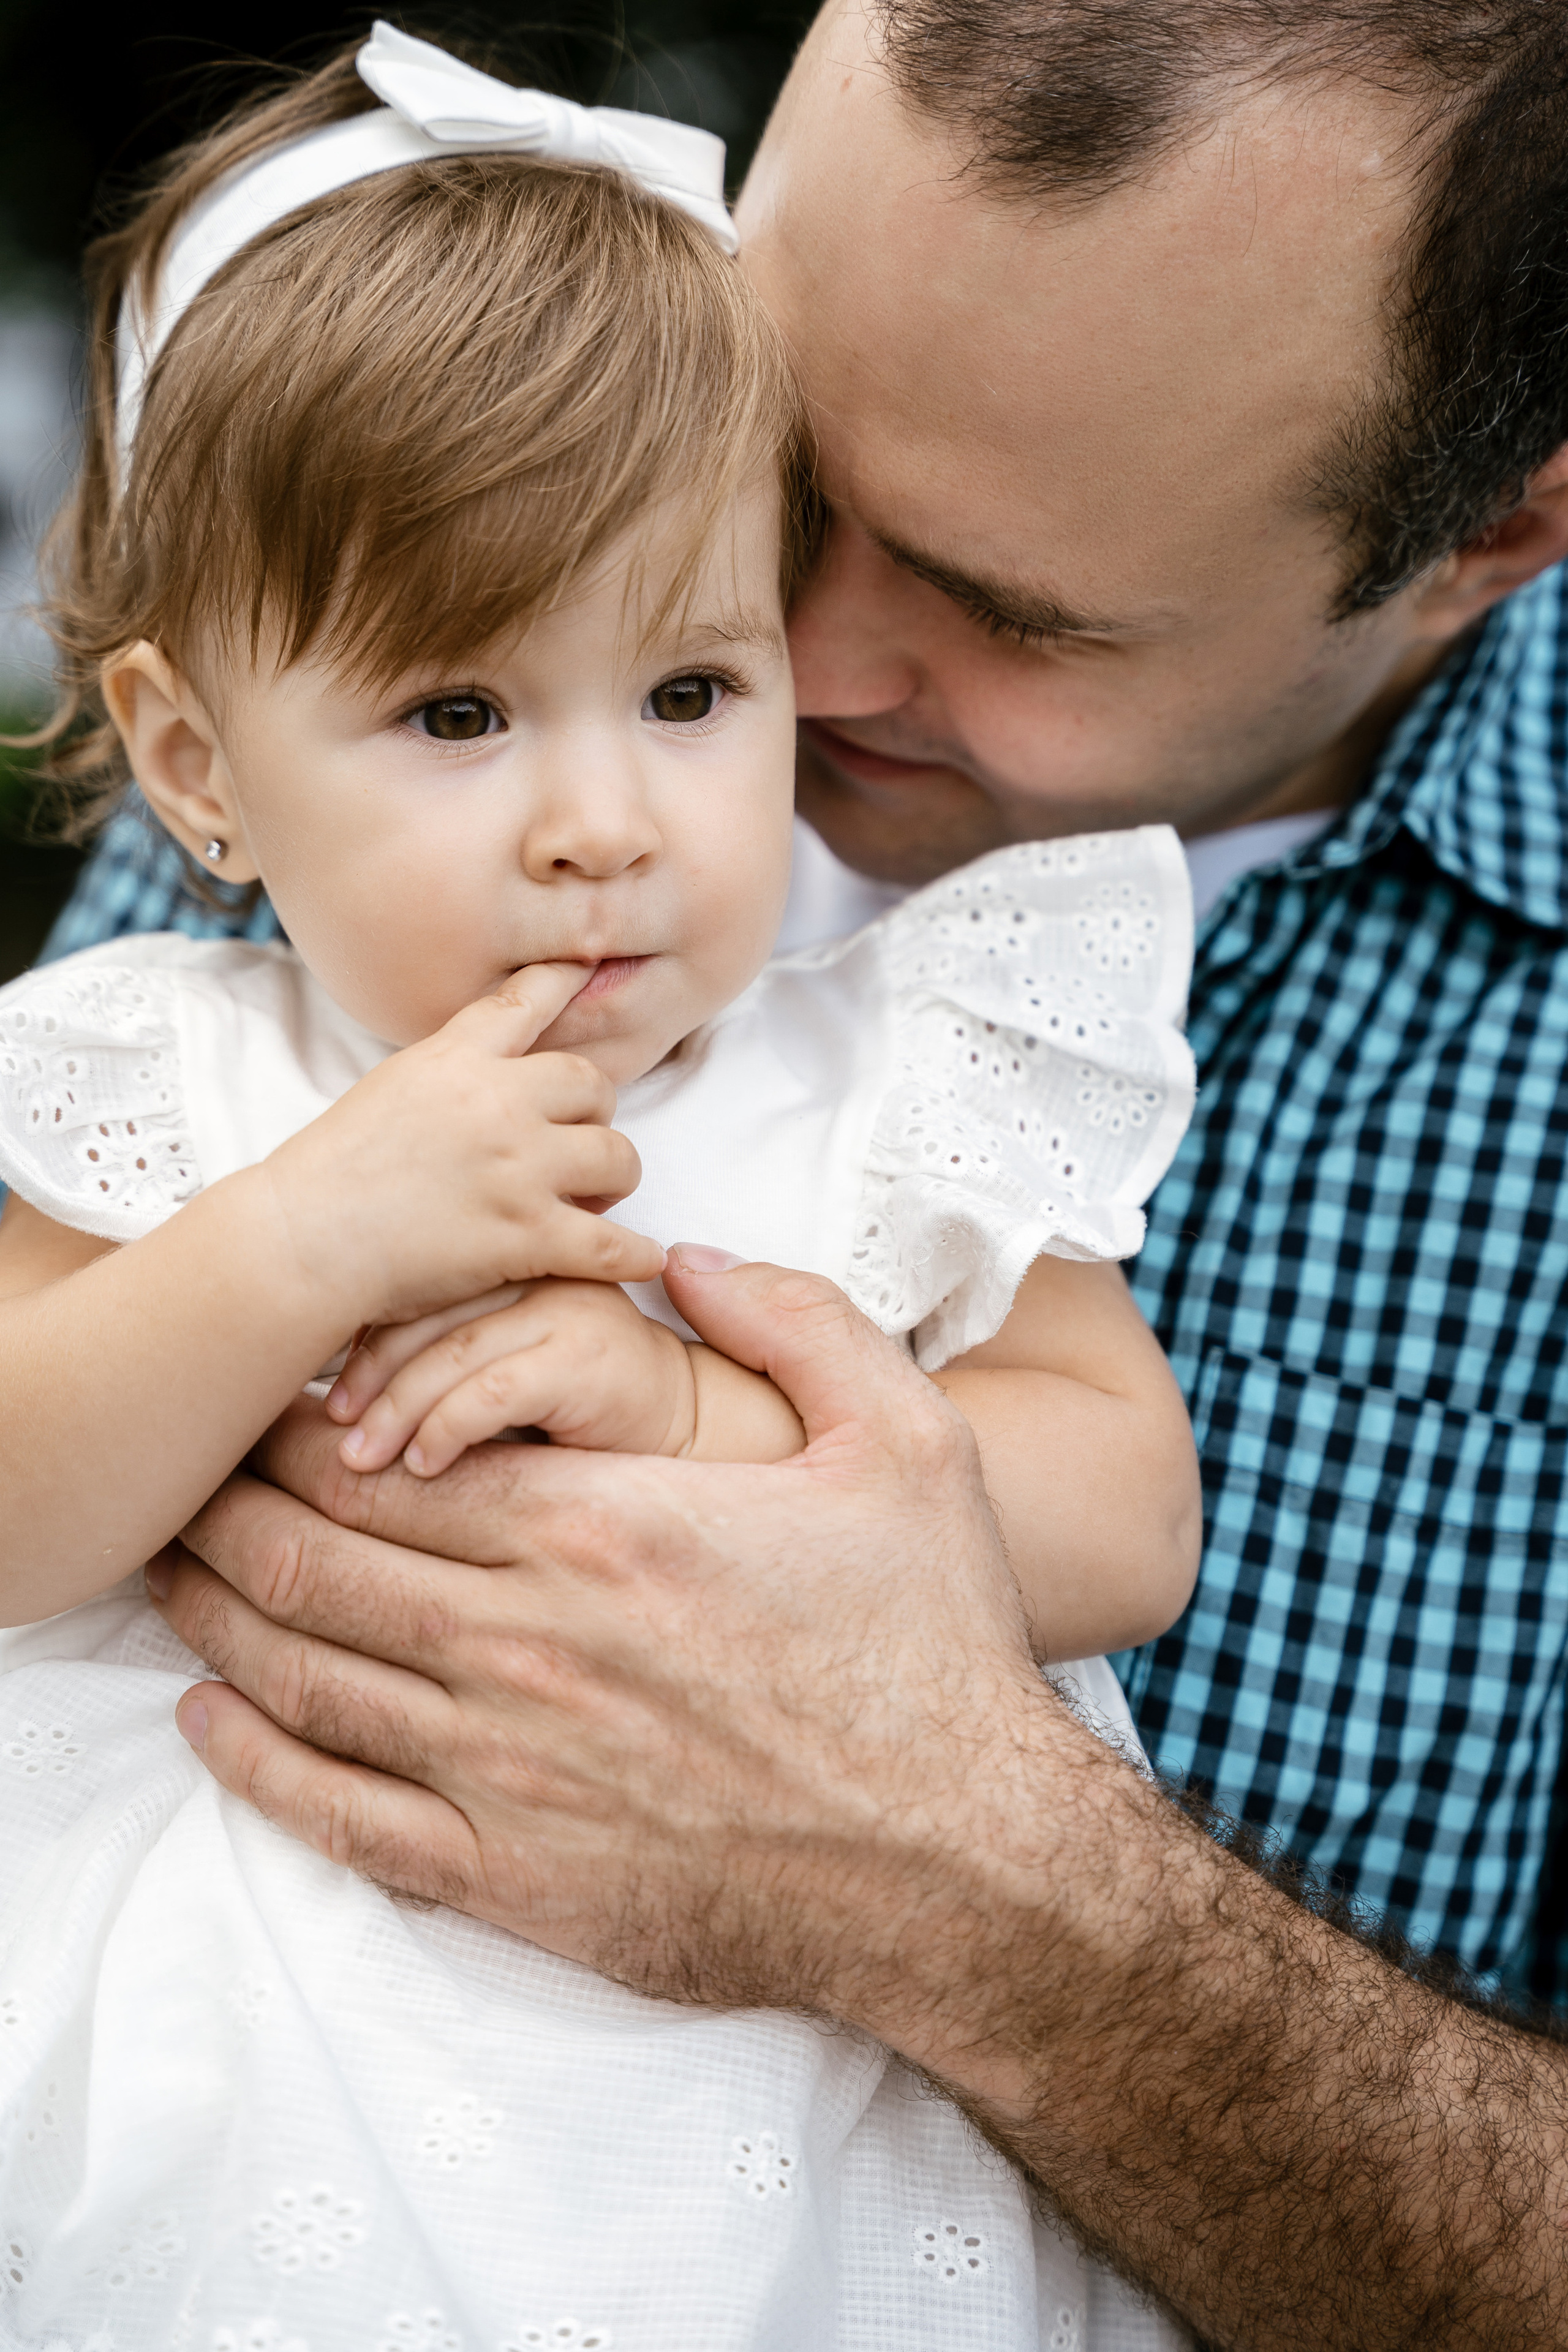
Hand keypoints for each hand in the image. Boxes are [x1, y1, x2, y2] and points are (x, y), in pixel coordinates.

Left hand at [147, 1256, 1042, 2043]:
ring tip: (172, 1578)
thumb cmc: (935, 1649)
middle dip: (231, 1515)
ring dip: (221, 1619)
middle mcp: (528, 1643)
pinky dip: (259, 1767)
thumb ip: (797, 1322)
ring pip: (308, 1678)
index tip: (270, 1408)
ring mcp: (510, 1768)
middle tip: (185, 1485)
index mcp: (601, 1528)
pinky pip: (345, 1820)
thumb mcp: (907, 1441)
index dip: (299, 1433)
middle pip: (317, 1563)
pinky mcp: (518, 1877)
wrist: (964, 1862)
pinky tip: (215, 1724)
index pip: (384, 1467)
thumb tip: (693, 1258)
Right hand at [251, 960, 665, 1331]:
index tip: (593, 966)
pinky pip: (612, 1244)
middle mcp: (498, 1102)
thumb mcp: (393, 1087)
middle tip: (575, 1149)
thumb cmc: (333, 1172)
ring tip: (592, 1201)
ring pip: (618, 1156)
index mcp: (458, 1058)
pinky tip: (644, 1257)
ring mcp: (518, 1168)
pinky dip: (635, 1254)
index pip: (529, 999)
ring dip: (613, 1179)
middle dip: (594, 1115)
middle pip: (594, 1084)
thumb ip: (454, 1070)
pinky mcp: (527, 1236)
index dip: (569, 980)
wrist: (303, 1240)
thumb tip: (501, 1065)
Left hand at [324, 1277, 699, 1474]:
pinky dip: (445, 1429)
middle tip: (332, 1426)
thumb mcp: (509, 1354)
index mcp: (516, 1256)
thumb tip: (341, 1381)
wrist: (688, 1420)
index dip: (364, 1335)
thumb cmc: (584, 1397)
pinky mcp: (586, 1358)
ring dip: (396, 1411)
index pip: (419, 1282)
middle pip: (425, 1313)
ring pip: (450, 1353)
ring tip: (361, 1459)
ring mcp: (565, 1309)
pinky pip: (491, 1391)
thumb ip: (454, 1344)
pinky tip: (422, 1464)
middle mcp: (539, 1269)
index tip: (324, 1390)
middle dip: (367, 1376)